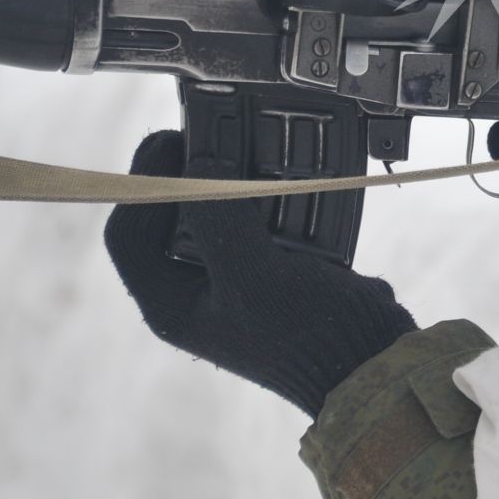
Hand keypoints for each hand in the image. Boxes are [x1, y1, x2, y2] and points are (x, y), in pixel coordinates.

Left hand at [103, 130, 416, 417]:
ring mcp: (233, 280)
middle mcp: (194, 291)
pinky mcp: (272, 269)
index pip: (129, 233)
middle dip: (187, 175)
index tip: (172, 141)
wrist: (369, 361)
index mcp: (172, 303)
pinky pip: (254, 221)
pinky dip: (263, 194)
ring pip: (213, 215)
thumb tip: (201, 163)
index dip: (141, 182)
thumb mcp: (256, 277)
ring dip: (227, 180)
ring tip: (245, 148)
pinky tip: (282, 175)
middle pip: (167, 219)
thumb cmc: (307, 333)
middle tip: (211, 137)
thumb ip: (221, 221)